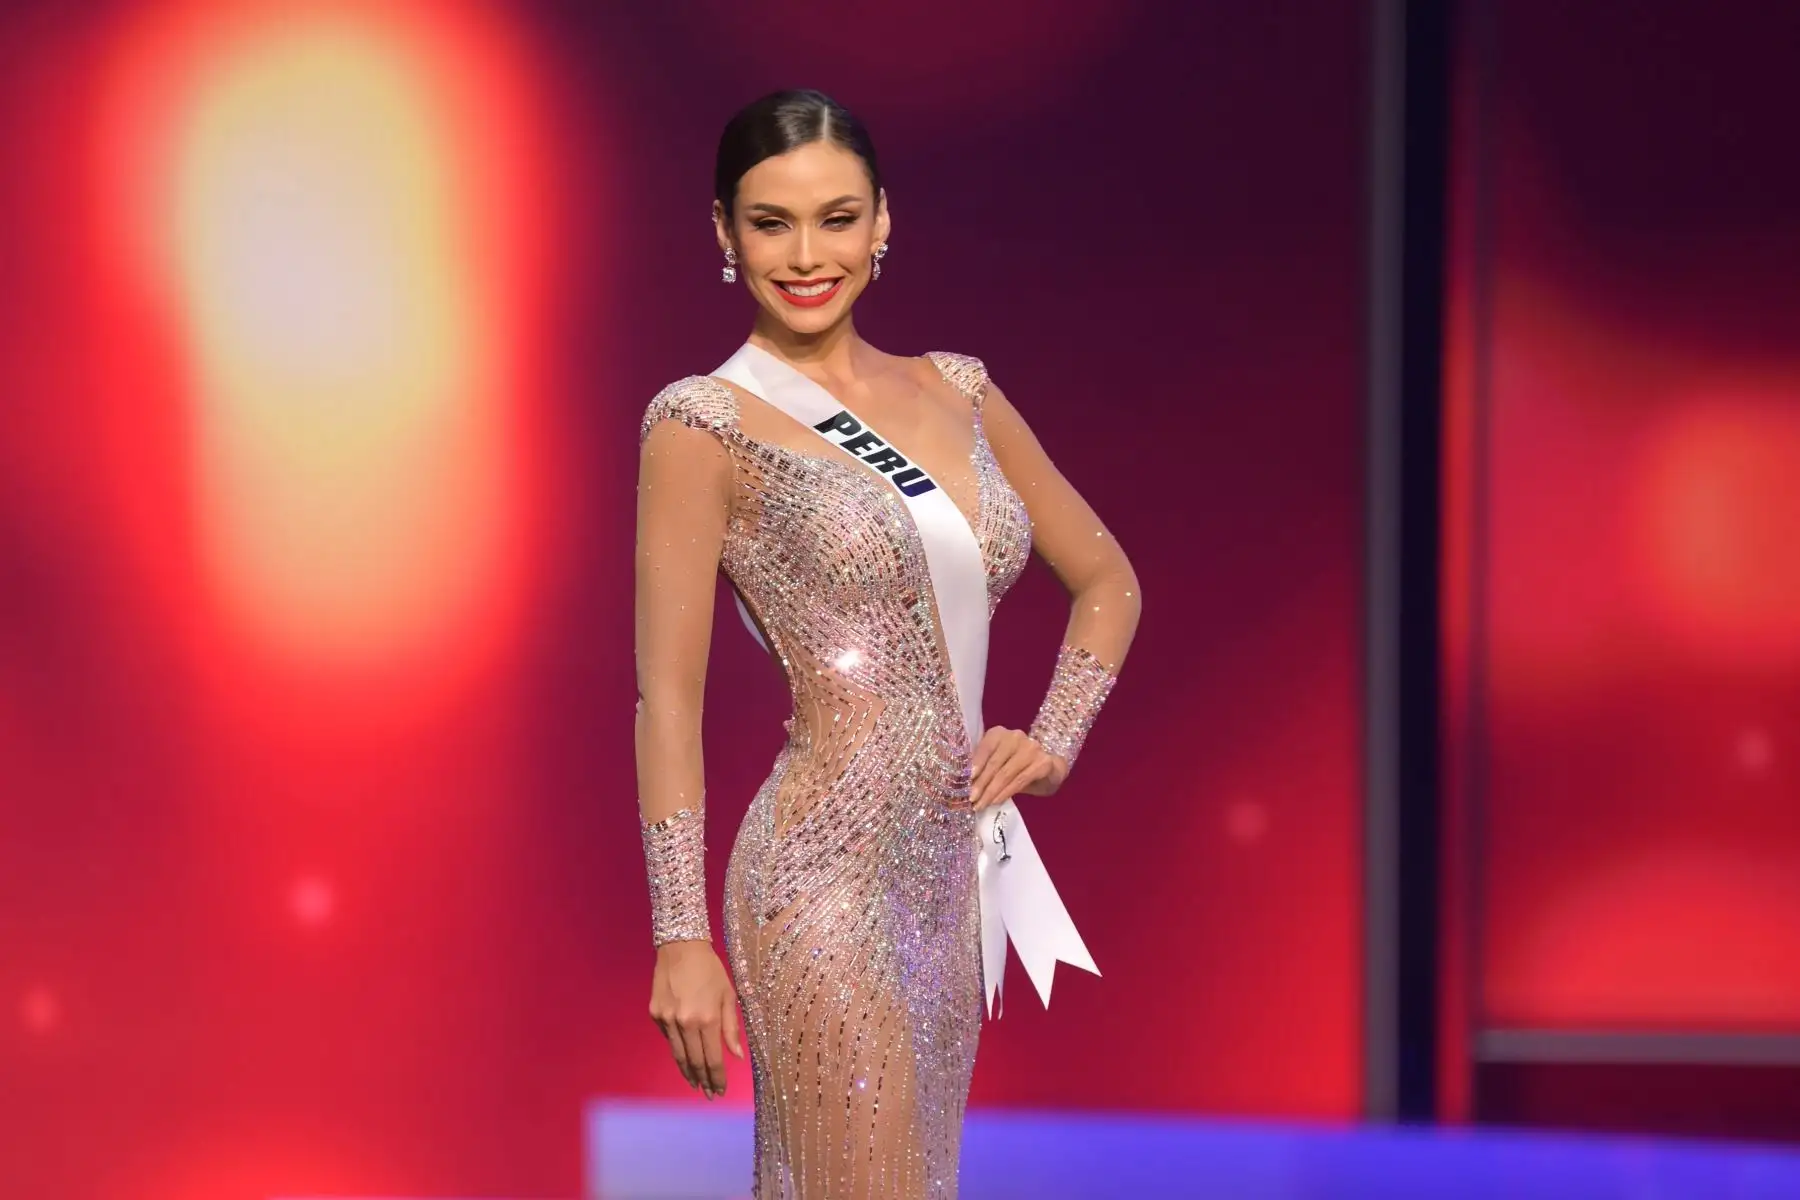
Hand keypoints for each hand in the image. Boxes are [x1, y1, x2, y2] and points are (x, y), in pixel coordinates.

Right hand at [649, 940, 742, 1098]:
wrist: (680, 947)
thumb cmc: (711, 970)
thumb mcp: (728, 995)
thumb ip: (731, 1028)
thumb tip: (738, 1056)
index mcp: (707, 1018)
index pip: (713, 1059)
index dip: (717, 1078)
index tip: (720, 1092)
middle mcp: (686, 1022)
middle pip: (694, 1061)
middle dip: (703, 1080)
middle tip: (709, 1094)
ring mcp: (667, 1019)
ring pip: (678, 1055)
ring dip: (688, 1072)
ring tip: (695, 1084)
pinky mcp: (655, 1014)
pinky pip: (669, 1038)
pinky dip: (678, 1049)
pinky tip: (684, 1056)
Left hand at [969, 726, 1069, 810]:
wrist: (1049, 770)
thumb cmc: (1017, 766)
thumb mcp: (998, 763)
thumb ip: (984, 767)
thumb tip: (964, 784)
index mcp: (1000, 733)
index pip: (985, 747)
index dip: (975, 764)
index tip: (966, 780)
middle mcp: (1016, 737)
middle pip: (994, 762)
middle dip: (981, 783)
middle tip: (971, 799)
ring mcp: (1031, 748)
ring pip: (1005, 773)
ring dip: (991, 792)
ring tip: (981, 804)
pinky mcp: (1042, 763)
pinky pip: (1019, 780)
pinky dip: (1006, 792)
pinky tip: (996, 801)